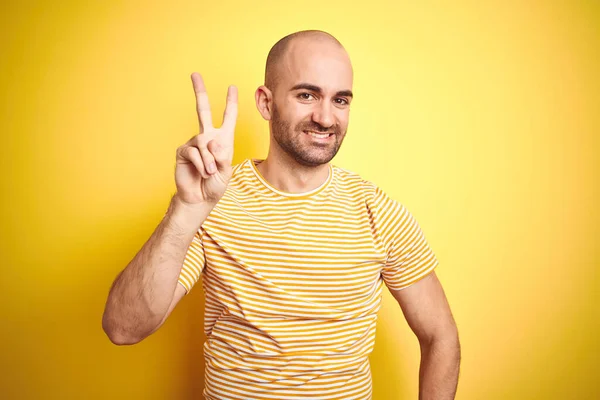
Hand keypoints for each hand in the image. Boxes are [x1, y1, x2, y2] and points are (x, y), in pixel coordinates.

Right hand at [174, 72, 237, 205]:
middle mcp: (207, 137)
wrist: (199, 198)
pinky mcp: (183, 151)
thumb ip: (221, 155)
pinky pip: (194, 152)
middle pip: (202, 110)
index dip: (230, 103)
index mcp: (222, 140)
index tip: (232, 87)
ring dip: (209, 161)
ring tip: (210, 173)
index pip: (227, 118)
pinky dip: (201, 164)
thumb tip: (210, 141)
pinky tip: (201, 172)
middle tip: (195, 74)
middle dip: (199, 91)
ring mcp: (194, 143)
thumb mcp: (225, 170)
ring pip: (203, 143)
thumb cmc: (214, 185)